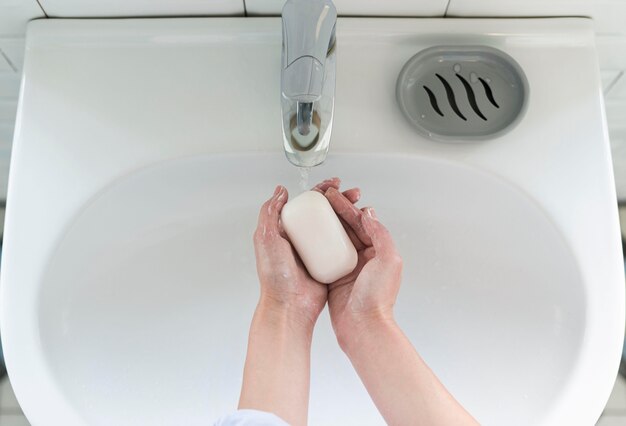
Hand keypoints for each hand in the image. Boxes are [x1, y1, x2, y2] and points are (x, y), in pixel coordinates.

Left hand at [253, 178, 359, 326]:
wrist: (288, 306)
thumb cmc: (275, 276)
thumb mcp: (266, 238)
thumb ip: (270, 211)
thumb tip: (280, 190)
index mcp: (287, 231)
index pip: (307, 204)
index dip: (322, 191)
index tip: (335, 184)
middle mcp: (302, 240)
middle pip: (325, 213)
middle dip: (341, 200)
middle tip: (353, 193)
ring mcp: (316, 252)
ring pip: (335, 227)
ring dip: (349, 215)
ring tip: (361, 207)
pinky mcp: (328, 264)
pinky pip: (341, 247)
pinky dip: (352, 237)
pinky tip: (362, 230)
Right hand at [324, 188, 402, 347]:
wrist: (362, 326)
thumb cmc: (377, 298)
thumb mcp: (387, 260)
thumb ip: (380, 234)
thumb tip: (369, 213)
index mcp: (378, 251)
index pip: (361, 221)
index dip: (346, 205)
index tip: (333, 194)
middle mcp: (364, 257)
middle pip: (347, 226)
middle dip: (334, 210)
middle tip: (320, 197)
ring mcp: (348, 267)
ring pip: (334, 239)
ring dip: (325, 224)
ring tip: (312, 211)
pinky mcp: (334, 277)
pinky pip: (324, 256)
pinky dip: (317, 244)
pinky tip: (307, 235)